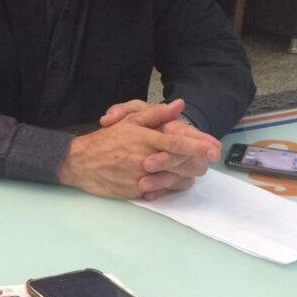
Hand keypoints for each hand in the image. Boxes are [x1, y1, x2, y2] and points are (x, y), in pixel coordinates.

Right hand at [58, 100, 217, 199]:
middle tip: (212, 157)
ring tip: (194, 169)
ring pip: (174, 178)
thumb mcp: (130, 121)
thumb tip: (179, 105)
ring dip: (186, 173)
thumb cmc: (107, 140)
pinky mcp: (138, 191)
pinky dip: (170, 185)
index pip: (176, 142)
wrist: (82, 163)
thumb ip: (156, 114)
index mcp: (145, 139)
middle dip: (198, 160)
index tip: (214, 147)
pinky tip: (174, 179)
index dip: (197, 145)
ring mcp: (143, 177)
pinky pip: (162, 190)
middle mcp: (146, 158)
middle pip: (180, 162)